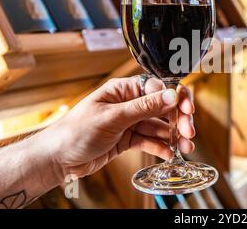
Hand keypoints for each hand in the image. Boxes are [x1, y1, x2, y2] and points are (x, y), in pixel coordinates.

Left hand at [46, 76, 194, 179]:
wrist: (58, 159)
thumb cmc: (76, 131)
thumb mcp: (113, 117)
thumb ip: (144, 107)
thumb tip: (171, 95)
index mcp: (124, 90)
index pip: (158, 88)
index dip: (176, 97)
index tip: (187, 110)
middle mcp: (130, 103)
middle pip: (163, 108)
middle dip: (178, 119)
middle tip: (189, 132)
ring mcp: (130, 122)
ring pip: (159, 126)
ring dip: (174, 136)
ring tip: (186, 148)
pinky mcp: (129, 139)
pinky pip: (151, 140)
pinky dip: (161, 147)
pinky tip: (170, 153)